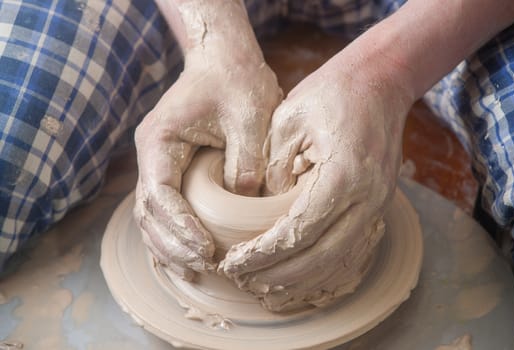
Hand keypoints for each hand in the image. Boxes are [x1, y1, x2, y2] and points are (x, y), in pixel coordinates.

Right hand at [134, 40, 281, 279]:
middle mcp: (151, 154)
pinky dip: (174, 235)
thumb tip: (245, 203)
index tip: (207, 250)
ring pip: (152, 216)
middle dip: (174, 245)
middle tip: (205, 268)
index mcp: (160, 139)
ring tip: (196, 272)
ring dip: (170, 247)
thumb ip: (246, 161)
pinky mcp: (172, 169)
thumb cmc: (237, 82)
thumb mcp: (250, 117)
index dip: (181, 227)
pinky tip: (190, 257)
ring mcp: (158, 162)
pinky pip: (165, 209)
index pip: (161, 194)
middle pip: (149, 212)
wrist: (224, 61)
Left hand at [219, 54, 413, 310]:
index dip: (264, 254)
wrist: (378, 82)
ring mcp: (377, 205)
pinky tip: (301, 282)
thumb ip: (273, 172)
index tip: (233, 263)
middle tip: (243, 283)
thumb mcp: (287, 122)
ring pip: (341, 263)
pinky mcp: (377, 207)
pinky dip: (327, 274)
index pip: (299, 230)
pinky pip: (354, 253)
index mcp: (343, 174)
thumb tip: (261, 215)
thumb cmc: (330, 94)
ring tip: (266, 292)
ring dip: (302, 284)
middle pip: (322, 257)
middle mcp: (368, 198)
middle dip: (279, 277)